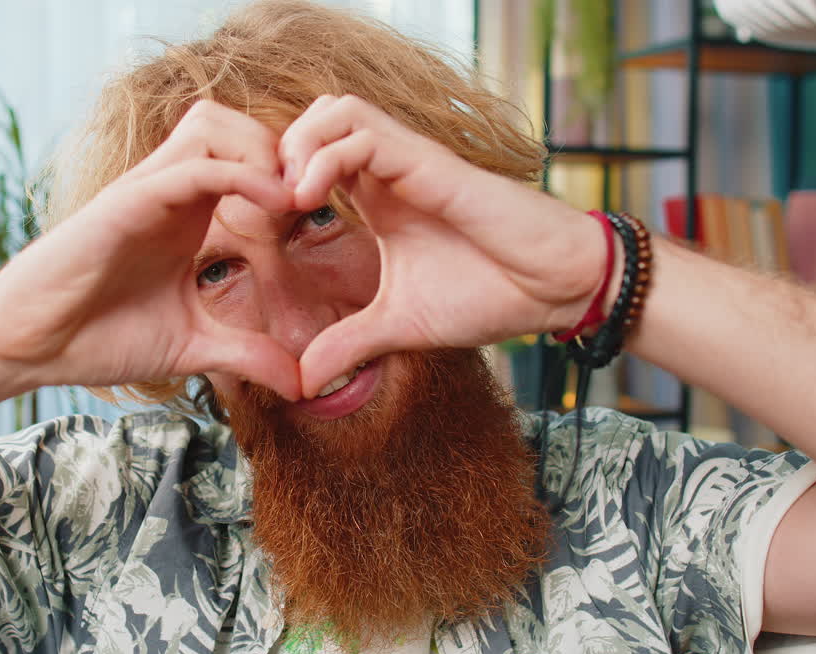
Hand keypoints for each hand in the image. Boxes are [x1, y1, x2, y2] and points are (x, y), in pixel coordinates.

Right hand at [0, 101, 301, 400]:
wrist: (32, 347)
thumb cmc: (100, 337)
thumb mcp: (192, 346)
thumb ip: (246, 354)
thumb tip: (301, 383)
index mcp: (188, 214)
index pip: (247, 158)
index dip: (292, 173)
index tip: (326, 213)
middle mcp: (170, 192)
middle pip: (237, 124)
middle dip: (284, 148)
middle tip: (316, 197)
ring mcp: (147, 192)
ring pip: (214, 125)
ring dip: (262, 151)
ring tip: (294, 200)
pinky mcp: (125, 202)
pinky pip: (191, 165)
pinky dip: (238, 175)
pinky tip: (271, 207)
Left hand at [278, 95, 608, 397]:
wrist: (557, 290)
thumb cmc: (491, 295)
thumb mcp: (400, 326)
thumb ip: (349, 344)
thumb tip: (303, 382)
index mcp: (378, 194)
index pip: (310, 154)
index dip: (274, 177)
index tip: (257, 225)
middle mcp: (389, 168)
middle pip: (314, 116)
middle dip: (276, 151)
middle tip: (265, 204)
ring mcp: (410, 160)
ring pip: (335, 109)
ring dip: (297, 146)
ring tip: (286, 199)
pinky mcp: (432, 165)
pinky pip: (366, 133)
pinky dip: (324, 157)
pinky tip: (310, 200)